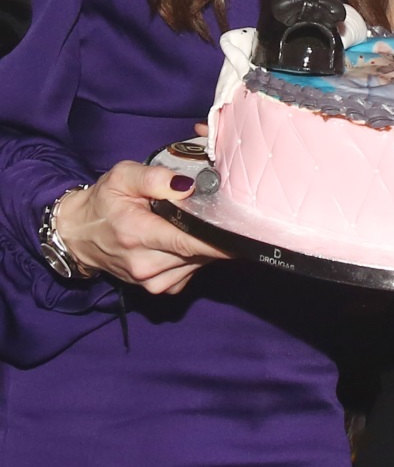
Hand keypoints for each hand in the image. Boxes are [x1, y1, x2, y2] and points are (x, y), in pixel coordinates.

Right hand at [56, 161, 227, 295]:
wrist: (80, 235)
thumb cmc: (104, 203)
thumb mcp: (122, 177)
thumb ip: (154, 178)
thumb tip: (186, 186)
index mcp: (137, 234)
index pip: (187, 241)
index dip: (218, 238)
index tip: (241, 230)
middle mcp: (145, 264)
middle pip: (199, 252)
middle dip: (213, 233)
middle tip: (216, 213)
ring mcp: (151, 282)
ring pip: (199, 263)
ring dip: (203, 244)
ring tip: (190, 224)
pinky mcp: (158, 289)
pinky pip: (191, 272)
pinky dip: (194, 258)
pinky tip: (182, 242)